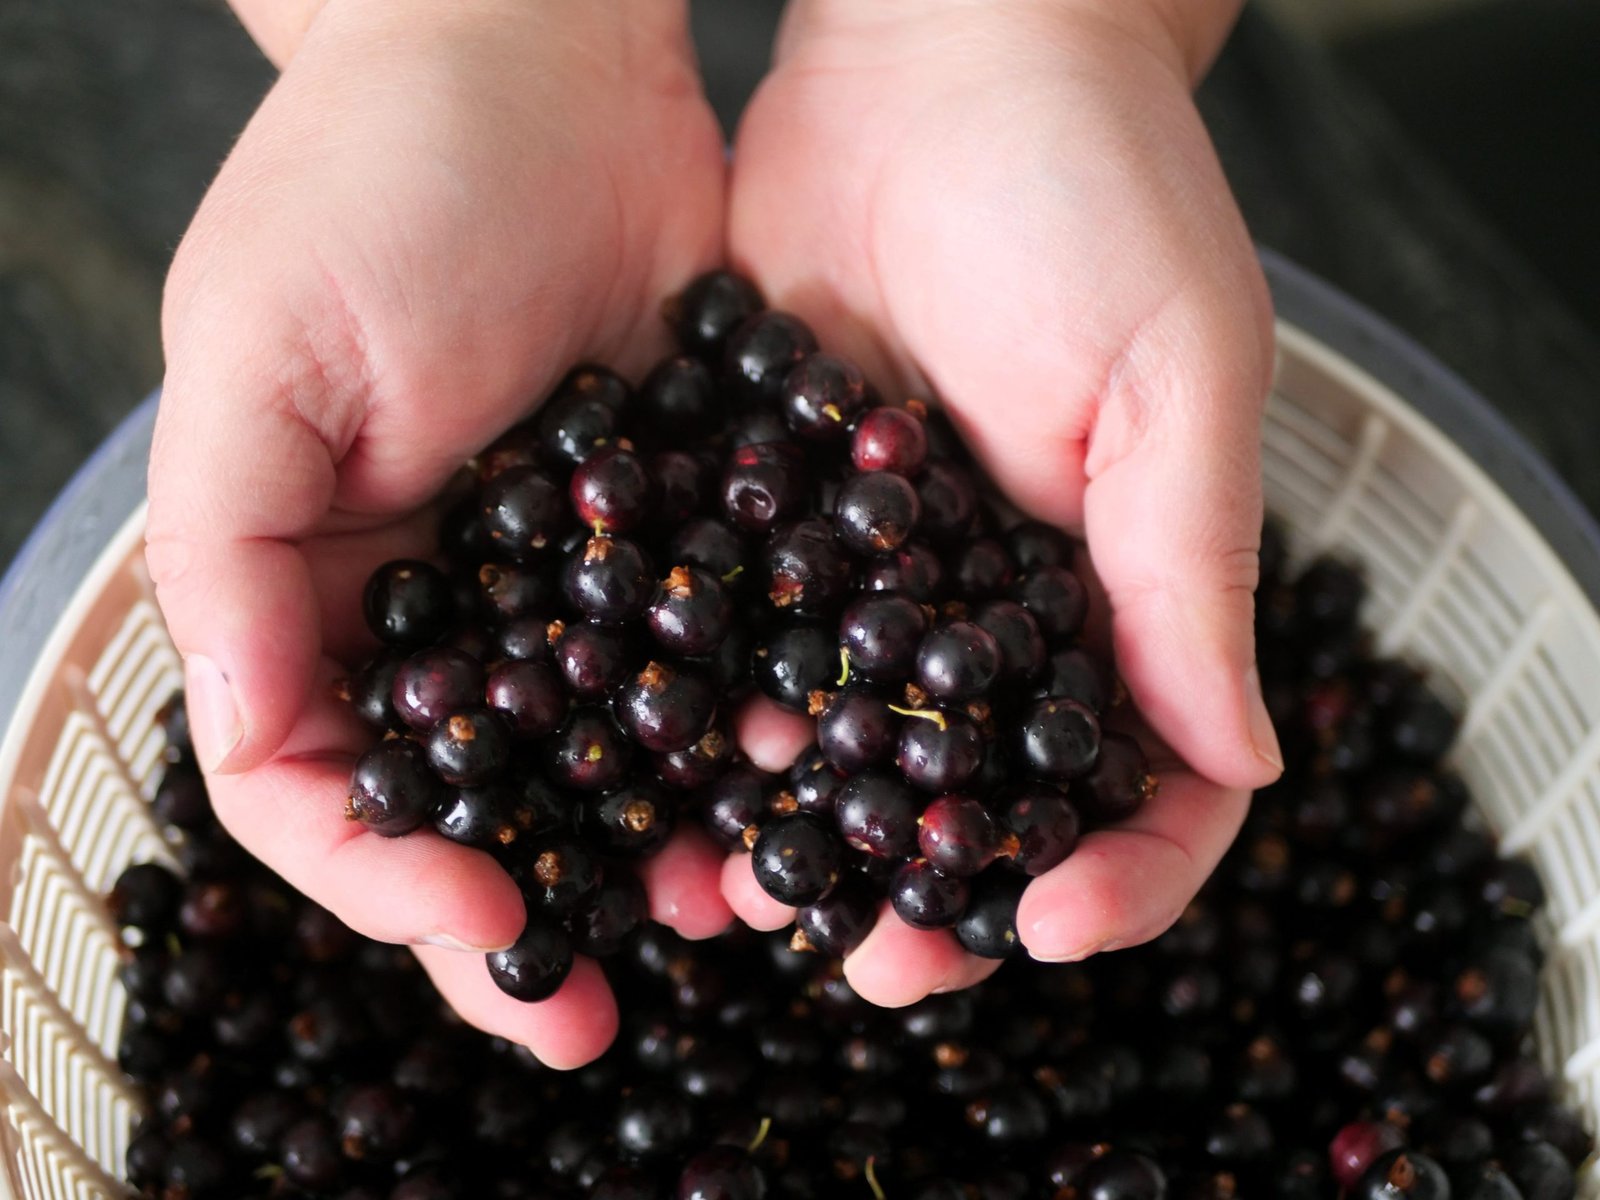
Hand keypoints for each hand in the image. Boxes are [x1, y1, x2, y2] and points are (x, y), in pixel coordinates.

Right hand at [145, 0, 730, 1066]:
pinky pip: (718, 655)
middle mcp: (452, 604)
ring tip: (725, 917)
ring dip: (653, 843)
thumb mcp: (261, 356)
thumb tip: (255, 746)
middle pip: (479, 799)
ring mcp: (577, 576)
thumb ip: (232, 554)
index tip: (477, 922)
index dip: (387, 875)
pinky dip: (746, 727)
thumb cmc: (379, 179)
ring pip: (611, 754)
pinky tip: (797, 785)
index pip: (325, 783)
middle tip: (596, 1011)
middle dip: (530, 906)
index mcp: (325, 585)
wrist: (546, 51)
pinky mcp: (690, 527)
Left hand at [723, 0, 1283, 1002]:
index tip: (1047, 927)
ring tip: (744, 897)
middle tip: (873, 963)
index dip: (1115, 872)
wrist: (937, 52)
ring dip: (804, 831)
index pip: (1147, 777)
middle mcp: (1000, 599)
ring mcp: (882, 570)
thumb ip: (1194, 571)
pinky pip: (751, 642)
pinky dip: (716, 716)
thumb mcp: (1176, 377)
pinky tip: (675, 770)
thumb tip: (1242, 759)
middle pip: (978, 794)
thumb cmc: (1093, 188)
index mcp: (1121, 585)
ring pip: (848, 744)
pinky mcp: (778, 514)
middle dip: (932, 892)